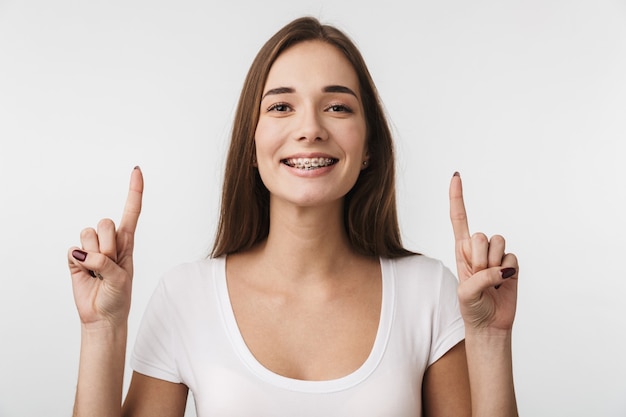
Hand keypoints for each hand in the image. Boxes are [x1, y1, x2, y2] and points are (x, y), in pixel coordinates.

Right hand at [67, 167, 143, 327]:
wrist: (102, 316)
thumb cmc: (118, 297)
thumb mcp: (121, 279)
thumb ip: (107, 263)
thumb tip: (84, 253)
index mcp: (127, 243)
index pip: (131, 212)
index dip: (134, 191)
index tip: (136, 170)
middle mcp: (109, 242)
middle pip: (105, 223)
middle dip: (107, 244)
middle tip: (110, 265)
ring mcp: (91, 249)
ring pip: (88, 234)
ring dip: (94, 255)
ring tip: (98, 272)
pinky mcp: (75, 258)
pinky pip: (73, 250)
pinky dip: (78, 263)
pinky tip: (85, 274)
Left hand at [449, 172, 517, 331]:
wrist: (489, 325)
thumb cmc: (471, 308)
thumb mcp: (465, 293)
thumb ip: (478, 277)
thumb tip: (500, 267)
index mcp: (461, 250)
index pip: (459, 219)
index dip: (457, 197)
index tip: (456, 176)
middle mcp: (478, 249)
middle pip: (480, 235)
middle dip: (479, 258)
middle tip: (478, 276)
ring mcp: (496, 256)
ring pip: (498, 242)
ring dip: (493, 264)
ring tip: (490, 280)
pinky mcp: (511, 264)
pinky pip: (512, 257)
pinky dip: (508, 271)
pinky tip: (503, 281)